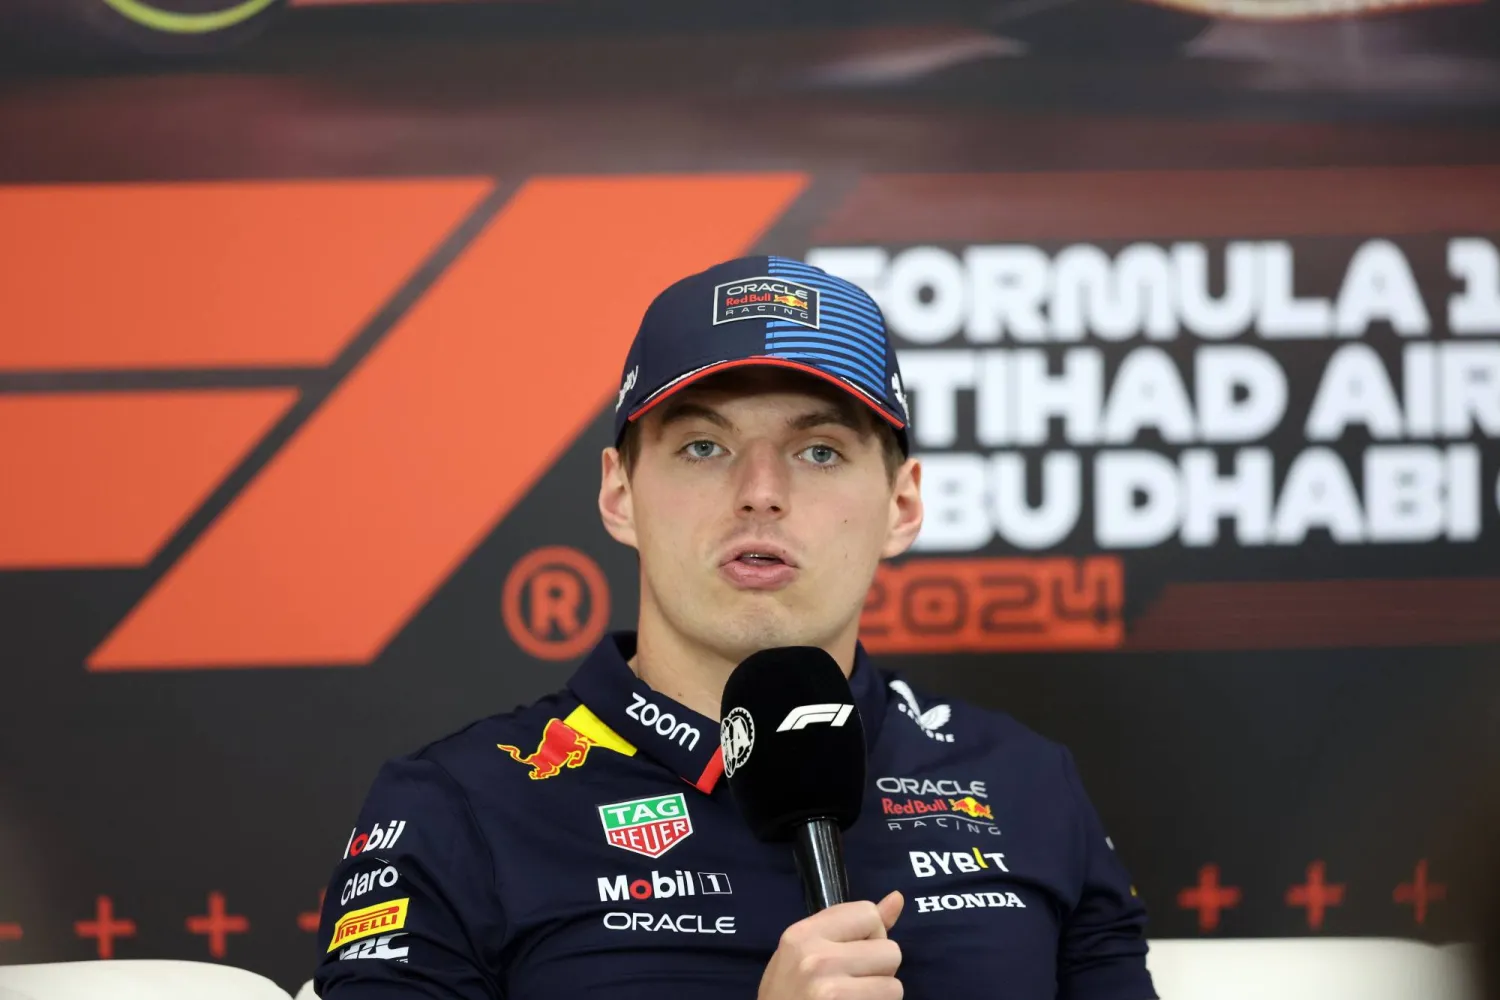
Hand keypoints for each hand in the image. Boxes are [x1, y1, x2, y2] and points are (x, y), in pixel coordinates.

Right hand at [757, 890, 904, 999]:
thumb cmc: (788, 993)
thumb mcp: (805, 951)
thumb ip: (850, 925)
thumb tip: (898, 897)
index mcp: (803, 934)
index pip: (868, 913)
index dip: (870, 934)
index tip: (852, 952)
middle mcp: (816, 959)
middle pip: (890, 950)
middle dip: (879, 968)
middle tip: (852, 982)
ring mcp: (830, 991)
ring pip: (894, 986)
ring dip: (880, 995)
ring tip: (853, 998)